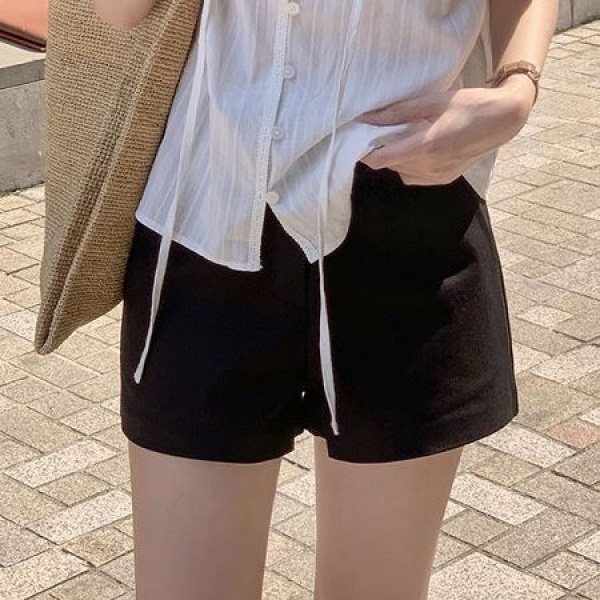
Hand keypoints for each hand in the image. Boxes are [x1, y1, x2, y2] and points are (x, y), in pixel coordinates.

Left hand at [357, 75, 536, 185]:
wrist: (503, 120)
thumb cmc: (469, 104)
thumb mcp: (433, 101)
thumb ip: (398, 112)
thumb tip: (368, 117)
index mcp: (426, 146)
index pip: (381, 160)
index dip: (367, 153)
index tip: (362, 140)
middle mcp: (430, 167)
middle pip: (390, 165)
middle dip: (384, 151)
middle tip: (387, 132)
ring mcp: (437, 176)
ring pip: (401, 172)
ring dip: (398, 158)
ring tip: (408, 138)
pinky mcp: (444, 180)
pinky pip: (415, 177)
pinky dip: (411, 165)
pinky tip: (421, 149)